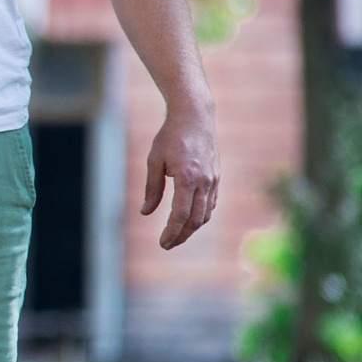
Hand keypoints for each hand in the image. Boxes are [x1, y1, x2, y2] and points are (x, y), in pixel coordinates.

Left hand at [141, 104, 218, 249]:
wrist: (195, 117)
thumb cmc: (170, 137)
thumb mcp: (154, 161)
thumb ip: (152, 189)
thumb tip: (146, 212)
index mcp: (187, 178)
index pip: (181, 214)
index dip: (172, 231)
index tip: (163, 243)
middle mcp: (204, 181)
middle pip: (196, 218)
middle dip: (181, 235)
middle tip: (167, 245)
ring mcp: (213, 179)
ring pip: (206, 213)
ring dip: (192, 228)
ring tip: (177, 236)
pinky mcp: (216, 176)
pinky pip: (211, 203)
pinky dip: (202, 215)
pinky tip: (191, 221)